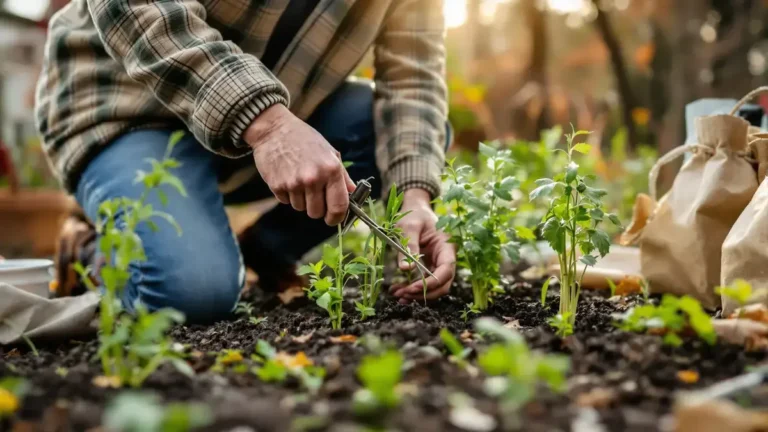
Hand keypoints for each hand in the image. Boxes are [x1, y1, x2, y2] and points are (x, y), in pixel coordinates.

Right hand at [244, 104, 354, 224]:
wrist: (274, 129)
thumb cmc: (305, 139)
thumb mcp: (330, 152)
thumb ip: (343, 176)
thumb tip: (353, 193)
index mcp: (331, 170)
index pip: (339, 206)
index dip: (337, 218)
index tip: (333, 218)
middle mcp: (314, 178)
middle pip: (317, 213)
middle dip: (317, 209)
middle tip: (314, 195)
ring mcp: (294, 183)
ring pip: (301, 208)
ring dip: (301, 200)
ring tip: (299, 180)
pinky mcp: (277, 186)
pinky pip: (286, 202)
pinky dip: (288, 194)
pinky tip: (287, 177)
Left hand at [389, 189, 455, 302]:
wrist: (416, 211)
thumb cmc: (414, 215)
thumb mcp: (409, 227)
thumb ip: (409, 246)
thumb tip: (406, 269)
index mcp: (447, 246)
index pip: (446, 270)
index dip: (432, 282)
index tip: (413, 287)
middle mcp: (446, 258)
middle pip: (442, 284)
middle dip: (423, 292)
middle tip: (402, 295)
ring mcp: (439, 264)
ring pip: (434, 287)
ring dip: (417, 294)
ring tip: (397, 295)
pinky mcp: (430, 268)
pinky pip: (425, 283)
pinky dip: (413, 289)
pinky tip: (399, 291)